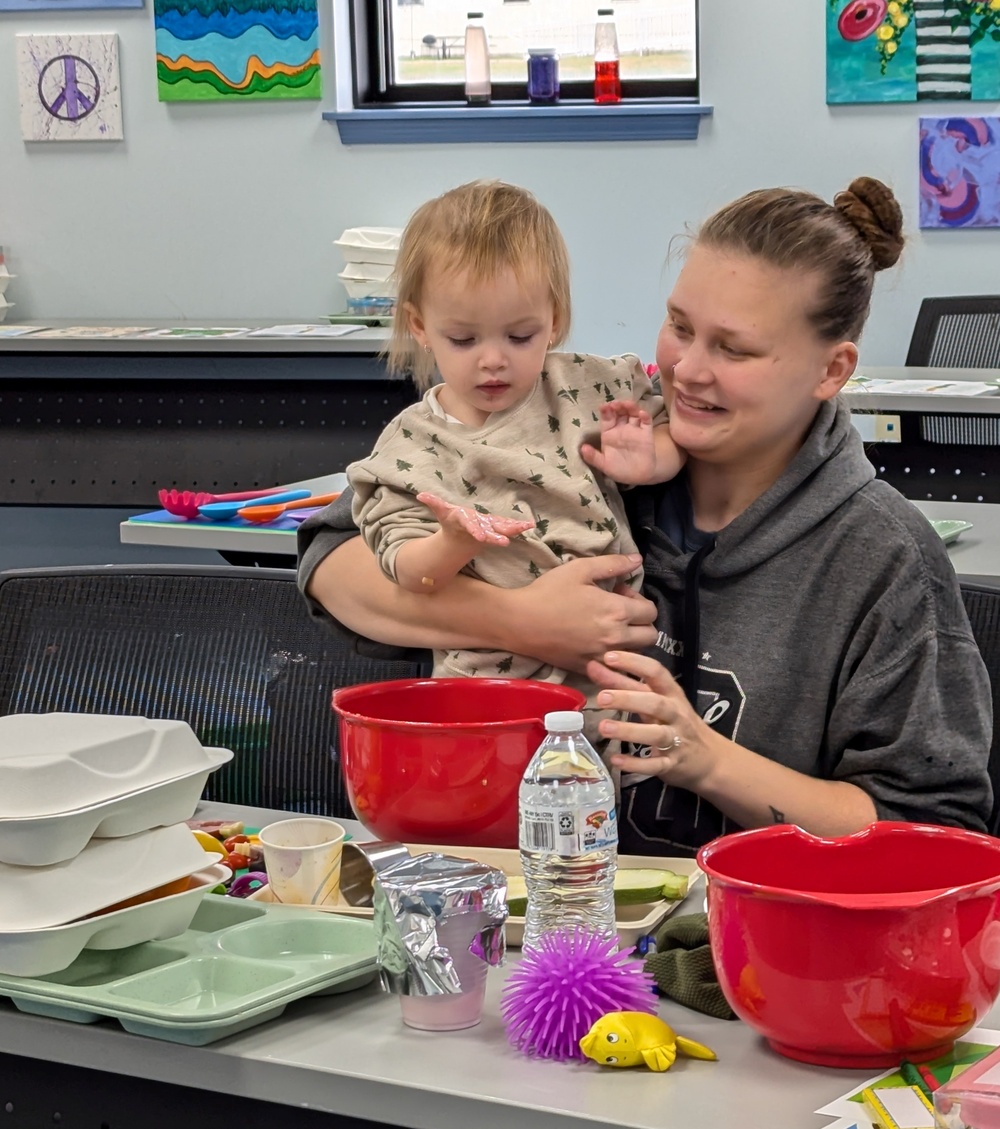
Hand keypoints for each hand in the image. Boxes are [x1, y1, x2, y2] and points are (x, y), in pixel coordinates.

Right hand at [416, 491, 533, 546]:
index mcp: (464, 523)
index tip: (481, 537)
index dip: (475, 531)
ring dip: (512, 530)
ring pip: (500, 530)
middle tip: (505, 542)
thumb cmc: (451, 522)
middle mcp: (477, 528)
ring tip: (525, 527)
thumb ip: (433, 502)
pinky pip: (507, 526)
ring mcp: (488, 530)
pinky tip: (529, 524)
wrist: (460, 540)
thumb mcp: (441, 511)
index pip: (470, 527)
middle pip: (487, 533)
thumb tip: (420, 495)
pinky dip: (517, 526)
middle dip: (495, 537)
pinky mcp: (495, 529)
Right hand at [497, 555, 657, 672]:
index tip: (621, 595)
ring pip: (637, 654)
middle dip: (642, 622)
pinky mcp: (589, 669)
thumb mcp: (580, 569)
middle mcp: (615, 637)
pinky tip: (597, 645)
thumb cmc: (548, 592)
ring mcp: (602, 657)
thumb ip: (613, 564)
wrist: (519, 622)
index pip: (651, 611)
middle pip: (651, 635)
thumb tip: (638, 560)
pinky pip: (615, 668)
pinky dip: (615, 658)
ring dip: (631, 641)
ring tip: (611, 629)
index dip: (640, 600)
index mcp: (616, 611)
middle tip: (620, 613)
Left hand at [579, 400, 656, 483]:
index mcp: (609, 433)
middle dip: (618, 406)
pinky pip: (646, 422)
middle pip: (620, 412)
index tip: (604, 406)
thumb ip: (593, 457)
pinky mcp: (646, 433)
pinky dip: (645, 416)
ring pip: (633, 413)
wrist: (638, 477)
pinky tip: (642, 414)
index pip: (606, 418)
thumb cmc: (619, 470)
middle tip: (615, 404)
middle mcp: (621, 428)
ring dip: (630, 407)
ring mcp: (634, 429)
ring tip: (627, 405)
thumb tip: (582, 448)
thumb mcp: (604, 465)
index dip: (606, 411)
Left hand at [587, 650, 715, 790]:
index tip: (608, 657)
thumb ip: (625, 684)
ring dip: (629, 731)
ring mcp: (676, 740)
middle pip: (655, 703)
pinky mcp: (672, 764)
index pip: (656, 672)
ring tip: (604, 727)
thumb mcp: (655, 700)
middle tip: (601, 697)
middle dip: (628, 699)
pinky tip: (616, 760)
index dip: (633, 663)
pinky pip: (655, 765)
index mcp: (672, 694)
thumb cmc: (676, 722)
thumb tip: (593, 666)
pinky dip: (636, 764)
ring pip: (655, 734)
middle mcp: (676, 714)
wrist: (710, 759)